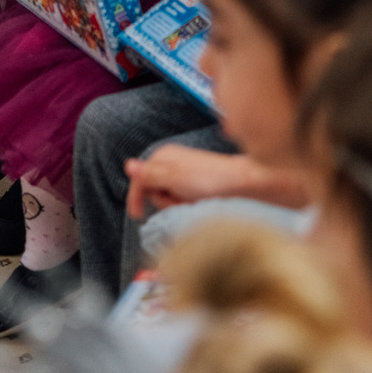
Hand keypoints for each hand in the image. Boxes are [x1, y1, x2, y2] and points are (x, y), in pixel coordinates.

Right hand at [125, 146, 265, 217]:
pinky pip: (181, 197)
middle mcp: (170, 162)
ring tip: (192, 202)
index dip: (136, 198)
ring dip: (177, 203)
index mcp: (162, 156)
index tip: (137, 216)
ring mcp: (183, 173)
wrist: (243, 184)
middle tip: (180, 202)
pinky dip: (186, 203)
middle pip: (152, 189)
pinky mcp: (194, 183)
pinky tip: (198, 203)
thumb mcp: (174, 178)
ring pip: (167, 195)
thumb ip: (149, 174)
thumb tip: (128, 165)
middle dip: (164, 200)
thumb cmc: (209, 180)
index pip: (139, 179)